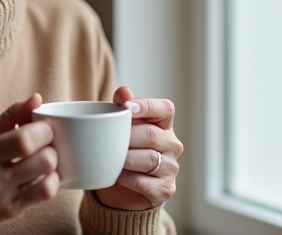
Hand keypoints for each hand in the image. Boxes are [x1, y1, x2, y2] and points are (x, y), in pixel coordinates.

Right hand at [0, 94, 59, 225]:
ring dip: (54, 164)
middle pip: (43, 159)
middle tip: (47, 143)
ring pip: (47, 178)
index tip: (44, 126)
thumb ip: (11, 115)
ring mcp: (3, 196)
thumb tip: (37, 98)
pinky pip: (45, 194)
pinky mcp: (12, 210)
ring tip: (46, 158)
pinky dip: (52, 181)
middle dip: (52, 146)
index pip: (25, 139)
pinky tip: (45, 175)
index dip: (43, 130)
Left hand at [95, 87, 183, 210]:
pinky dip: (126, 178)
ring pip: (149, 159)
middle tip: (109, 139)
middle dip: (128, 137)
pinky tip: (116, 174)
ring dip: (125, 158)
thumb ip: (122, 107)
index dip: (147, 106)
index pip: (165, 109)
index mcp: (164, 124)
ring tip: (110, 157)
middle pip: (152, 135)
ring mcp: (171, 168)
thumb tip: (123, 92)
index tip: (127, 108)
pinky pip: (143, 181)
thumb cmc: (124, 149)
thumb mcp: (121, 127)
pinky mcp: (165, 189)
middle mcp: (172, 144)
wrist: (122, 188)